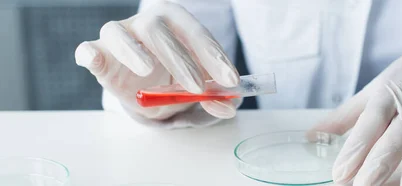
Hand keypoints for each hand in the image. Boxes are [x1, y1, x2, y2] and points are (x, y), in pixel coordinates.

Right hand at [75, 1, 238, 119]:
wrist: (146, 86)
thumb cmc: (175, 75)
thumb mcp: (199, 86)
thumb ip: (214, 95)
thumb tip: (229, 106)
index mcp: (177, 22)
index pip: (196, 33)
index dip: (214, 57)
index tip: (230, 81)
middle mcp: (147, 22)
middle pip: (159, 32)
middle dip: (181, 60)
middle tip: (197, 88)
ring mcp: (119, 34)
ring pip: (119, 34)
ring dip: (134, 51)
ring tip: (148, 70)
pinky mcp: (97, 53)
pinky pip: (88, 49)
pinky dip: (90, 54)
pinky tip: (95, 61)